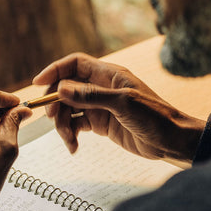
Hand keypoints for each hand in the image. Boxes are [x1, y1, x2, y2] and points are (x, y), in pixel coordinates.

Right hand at [33, 53, 205, 162]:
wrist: (172, 141)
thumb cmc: (155, 117)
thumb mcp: (123, 104)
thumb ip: (91, 96)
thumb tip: (61, 88)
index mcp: (109, 74)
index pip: (75, 64)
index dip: (55, 70)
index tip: (38, 84)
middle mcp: (102, 87)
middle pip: (66, 88)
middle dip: (56, 103)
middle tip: (53, 118)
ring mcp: (100, 106)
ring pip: (69, 109)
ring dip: (62, 124)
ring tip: (69, 140)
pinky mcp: (101, 124)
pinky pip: (77, 125)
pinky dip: (71, 134)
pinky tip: (73, 147)